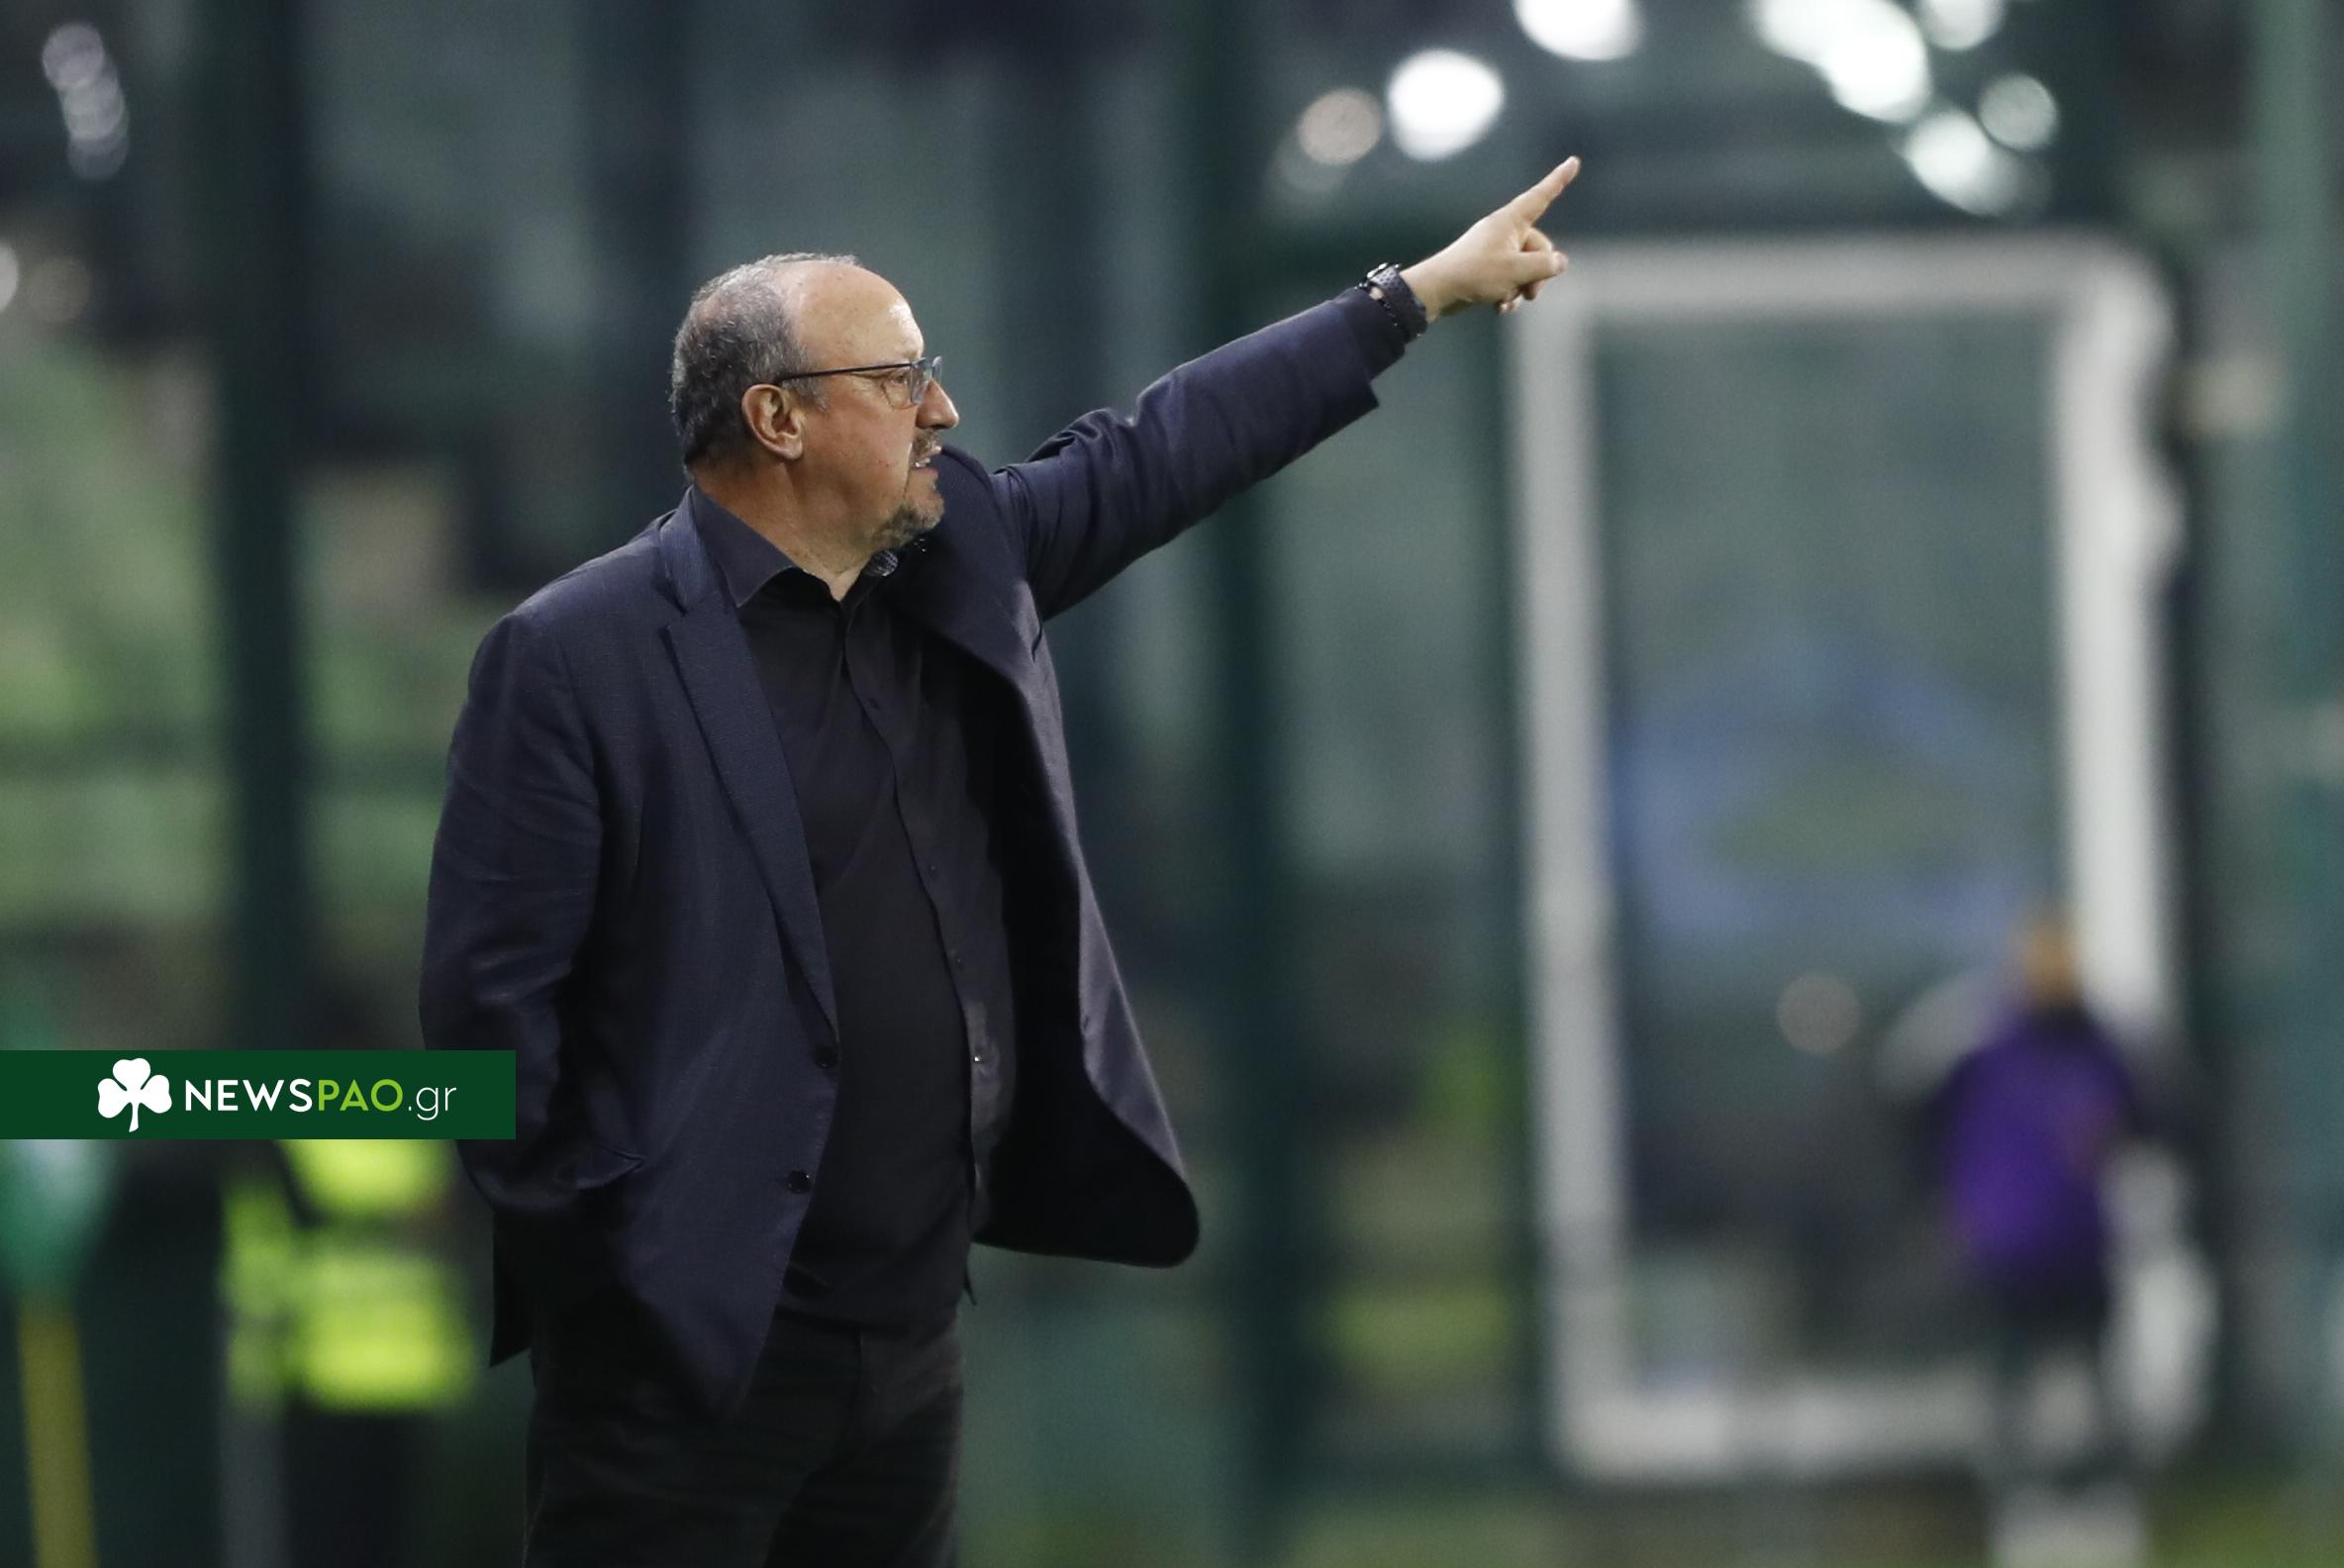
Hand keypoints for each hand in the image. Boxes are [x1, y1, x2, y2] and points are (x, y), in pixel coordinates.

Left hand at [1401, 157, 1579, 322]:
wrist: (1436, 291)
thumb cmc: (1474, 274)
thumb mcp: (1517, 271)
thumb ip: (1545, 265)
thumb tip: (1560, 262)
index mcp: (1510, 221)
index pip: (1541, 196)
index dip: (1559, 180)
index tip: (1573, 161)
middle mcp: (1504, 231)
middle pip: (1539, 248)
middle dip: (1538, 274)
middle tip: (1530, 292)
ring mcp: (1495, 250)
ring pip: (1525, 268)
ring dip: (1521, 288)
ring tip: (1507, 300)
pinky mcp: (1487, 269)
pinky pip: (1510, 280)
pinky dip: (1508, 294)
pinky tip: (1499, 308)